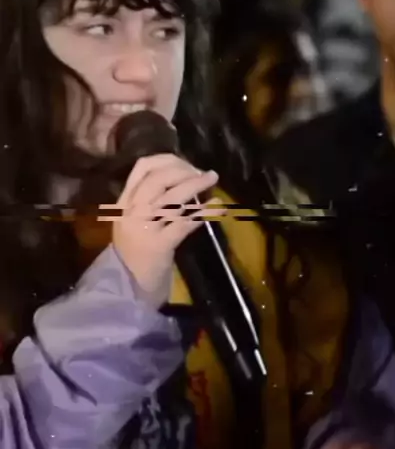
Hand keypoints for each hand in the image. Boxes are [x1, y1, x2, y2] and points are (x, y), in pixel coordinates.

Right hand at [100, 154, 225, 307]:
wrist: (127, 287)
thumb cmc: (135, 254)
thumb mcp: (134, 221)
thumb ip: (149, 200)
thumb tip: (183, 176)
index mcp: (124, 202)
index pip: (142, 168)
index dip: (168, 161)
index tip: (187, 164)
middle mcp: (131, 212)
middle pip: (158, 180)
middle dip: (184, 172)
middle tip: (204, 173)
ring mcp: (144, 228)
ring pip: (172, 199)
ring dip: (196, 186)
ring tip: (212, 179)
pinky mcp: (159, 246)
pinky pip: (184, 223)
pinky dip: (202, 212)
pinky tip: (216, 206)